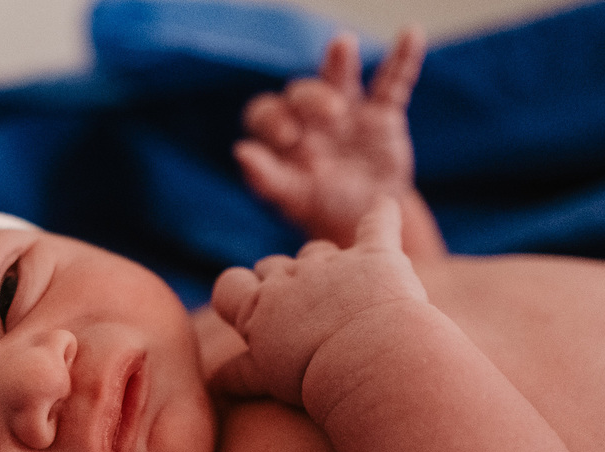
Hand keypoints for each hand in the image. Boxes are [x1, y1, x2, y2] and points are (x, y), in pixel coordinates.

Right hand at [210, 196, 425, 404]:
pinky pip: (377, 223)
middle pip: (273, 265)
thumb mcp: (270, 379)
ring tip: (343, 293)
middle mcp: (289, 276)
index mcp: (257, 306)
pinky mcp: (375, 256)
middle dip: (281, 281)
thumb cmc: (313, 377)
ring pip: (317, 250)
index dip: (236, 294)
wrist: (367, 360)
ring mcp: (332, 264)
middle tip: (300, 313)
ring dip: (323, 263)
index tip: (247, 311)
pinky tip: (384, 204)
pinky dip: (382, 214)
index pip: (228, 285)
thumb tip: (213, 382)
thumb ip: (241, 374)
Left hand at [235, 28, 424, 247]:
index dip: (274, 119)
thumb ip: (265, 177)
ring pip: (339, 77)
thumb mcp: (293, 198)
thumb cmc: (321, 208)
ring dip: (340, 62)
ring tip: (342, 45)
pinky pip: (392, 83)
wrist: (367, 218)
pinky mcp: (382, 114)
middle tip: (333, 114)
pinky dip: (403, 60)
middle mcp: (310, 118)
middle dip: (312, 98)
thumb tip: (240, 151)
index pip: (266, 113)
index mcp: (283, 137)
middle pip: (301, 92)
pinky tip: (410, 35)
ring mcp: (347, 112)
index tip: (290, 137)